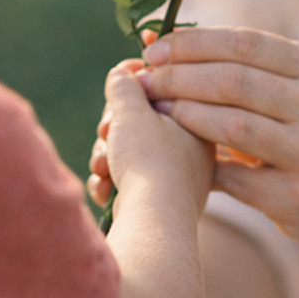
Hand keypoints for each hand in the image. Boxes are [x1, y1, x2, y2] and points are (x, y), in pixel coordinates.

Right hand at [88, 60, 213, 215]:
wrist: (152, 223)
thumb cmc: (149, 160)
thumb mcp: (134, 110)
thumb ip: (126, 85)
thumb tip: (124, 74)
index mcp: (197, 124)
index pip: (162, 94)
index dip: (135, 89)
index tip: (120, 89)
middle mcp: (190, 154)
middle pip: (141, 125)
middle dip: (114, 129)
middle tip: (107, 133)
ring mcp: (173, 182)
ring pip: (129, 154)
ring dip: (107, 156)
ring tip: (102, 165)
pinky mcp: (154, 207)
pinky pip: (127, 183)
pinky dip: (110, 182)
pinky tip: (103, 188)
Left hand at [140, 27, 298, 246]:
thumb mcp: (290, 86)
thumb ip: (234, 64)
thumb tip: (155, 36)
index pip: (244, 43)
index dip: (192, 43)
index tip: (153, 48)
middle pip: (234, 81)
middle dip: (179, 78)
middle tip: (145, 80)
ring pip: (234, 125)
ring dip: (185, 115)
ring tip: (155, 111)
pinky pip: (234, 176)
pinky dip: (201, 164)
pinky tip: (177, 157)